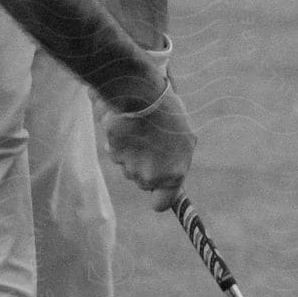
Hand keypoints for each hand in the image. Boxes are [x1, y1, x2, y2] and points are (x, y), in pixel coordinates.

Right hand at [103, 81, 195, 211]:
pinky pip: (115, 151)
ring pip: (128, 166)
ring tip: (140, 128)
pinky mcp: (113, 153)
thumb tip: (170, 171)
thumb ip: (177, 161)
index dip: (159, 196)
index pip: (162, 203)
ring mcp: (129, 167)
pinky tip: (126, 123)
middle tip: (152, 141)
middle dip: (146, 166)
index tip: (158, 188)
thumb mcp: (184, 139)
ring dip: (132, 152)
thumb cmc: (168, 112)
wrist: (141, 93)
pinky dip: (119, 141)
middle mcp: (149, 177)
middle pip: (144, 182)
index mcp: (172, 175)